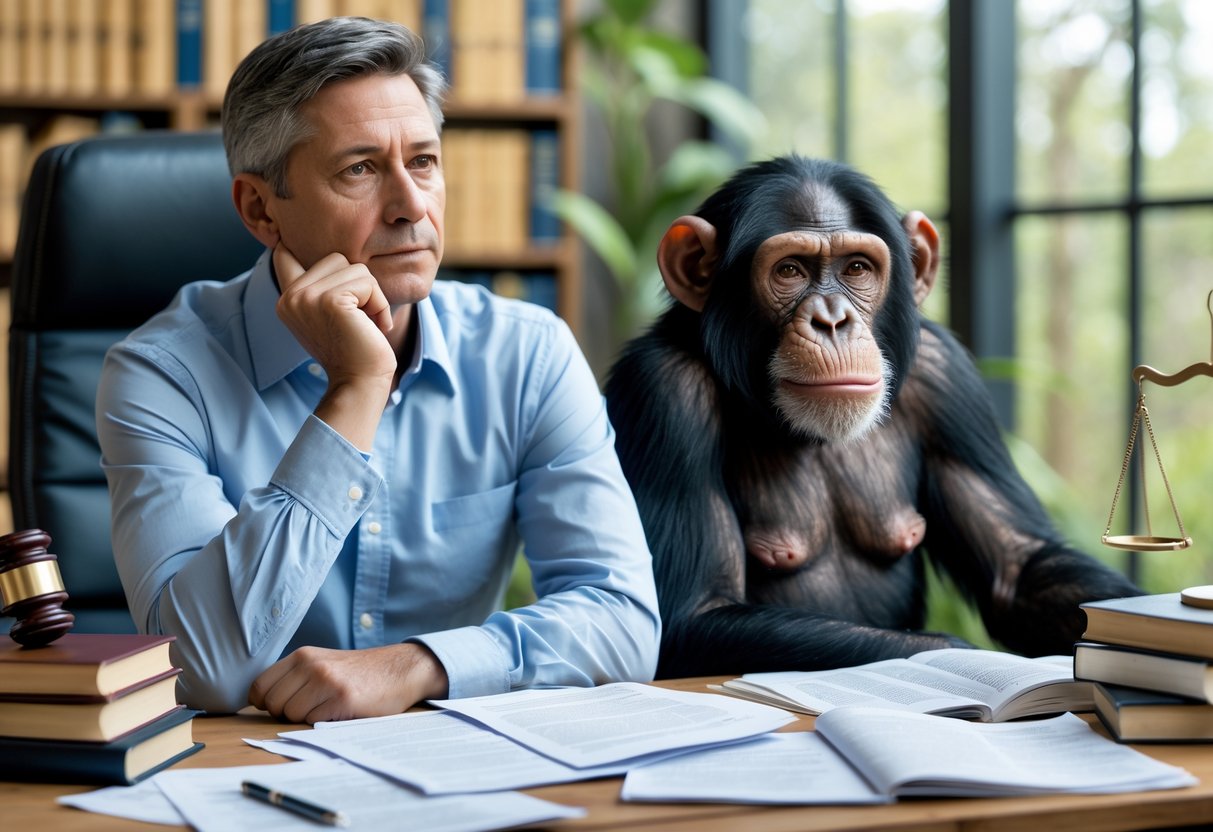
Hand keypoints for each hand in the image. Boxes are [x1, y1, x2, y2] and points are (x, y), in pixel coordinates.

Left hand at [248, 642, 449, 723]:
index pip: (259, 686)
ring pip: (290, 714)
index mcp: (302, 655)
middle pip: (272, 703)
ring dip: (305, 718)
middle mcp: (310, 665)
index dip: (264, 703)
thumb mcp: (323, 663)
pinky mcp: (341, 698)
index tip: (281, 708)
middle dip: (285, 713)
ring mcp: (325, 681)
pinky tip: (339, 711)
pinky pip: (312, 721)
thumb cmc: (358, 673)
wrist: (399, 670)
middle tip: (310, 708)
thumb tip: (260, 702)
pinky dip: (322, 722)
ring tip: (327, 708)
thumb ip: (294, 676)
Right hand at [273, 243, 396, 449]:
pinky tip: (374, 328)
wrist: (360, 383)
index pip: (284, 254)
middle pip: (336, 258)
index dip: (290, 246)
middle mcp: (291, 296)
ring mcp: (307, 298)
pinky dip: (380, 305)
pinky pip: (368, 284)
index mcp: (287, 299)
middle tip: (359, 318)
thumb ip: (320, 285)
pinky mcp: (331, 301)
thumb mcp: (329, 315)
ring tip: (366, 324)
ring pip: (355, 268)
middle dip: (358, 285)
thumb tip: (305, 250)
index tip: (284, 241)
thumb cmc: (353, 351)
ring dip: (373, 297)